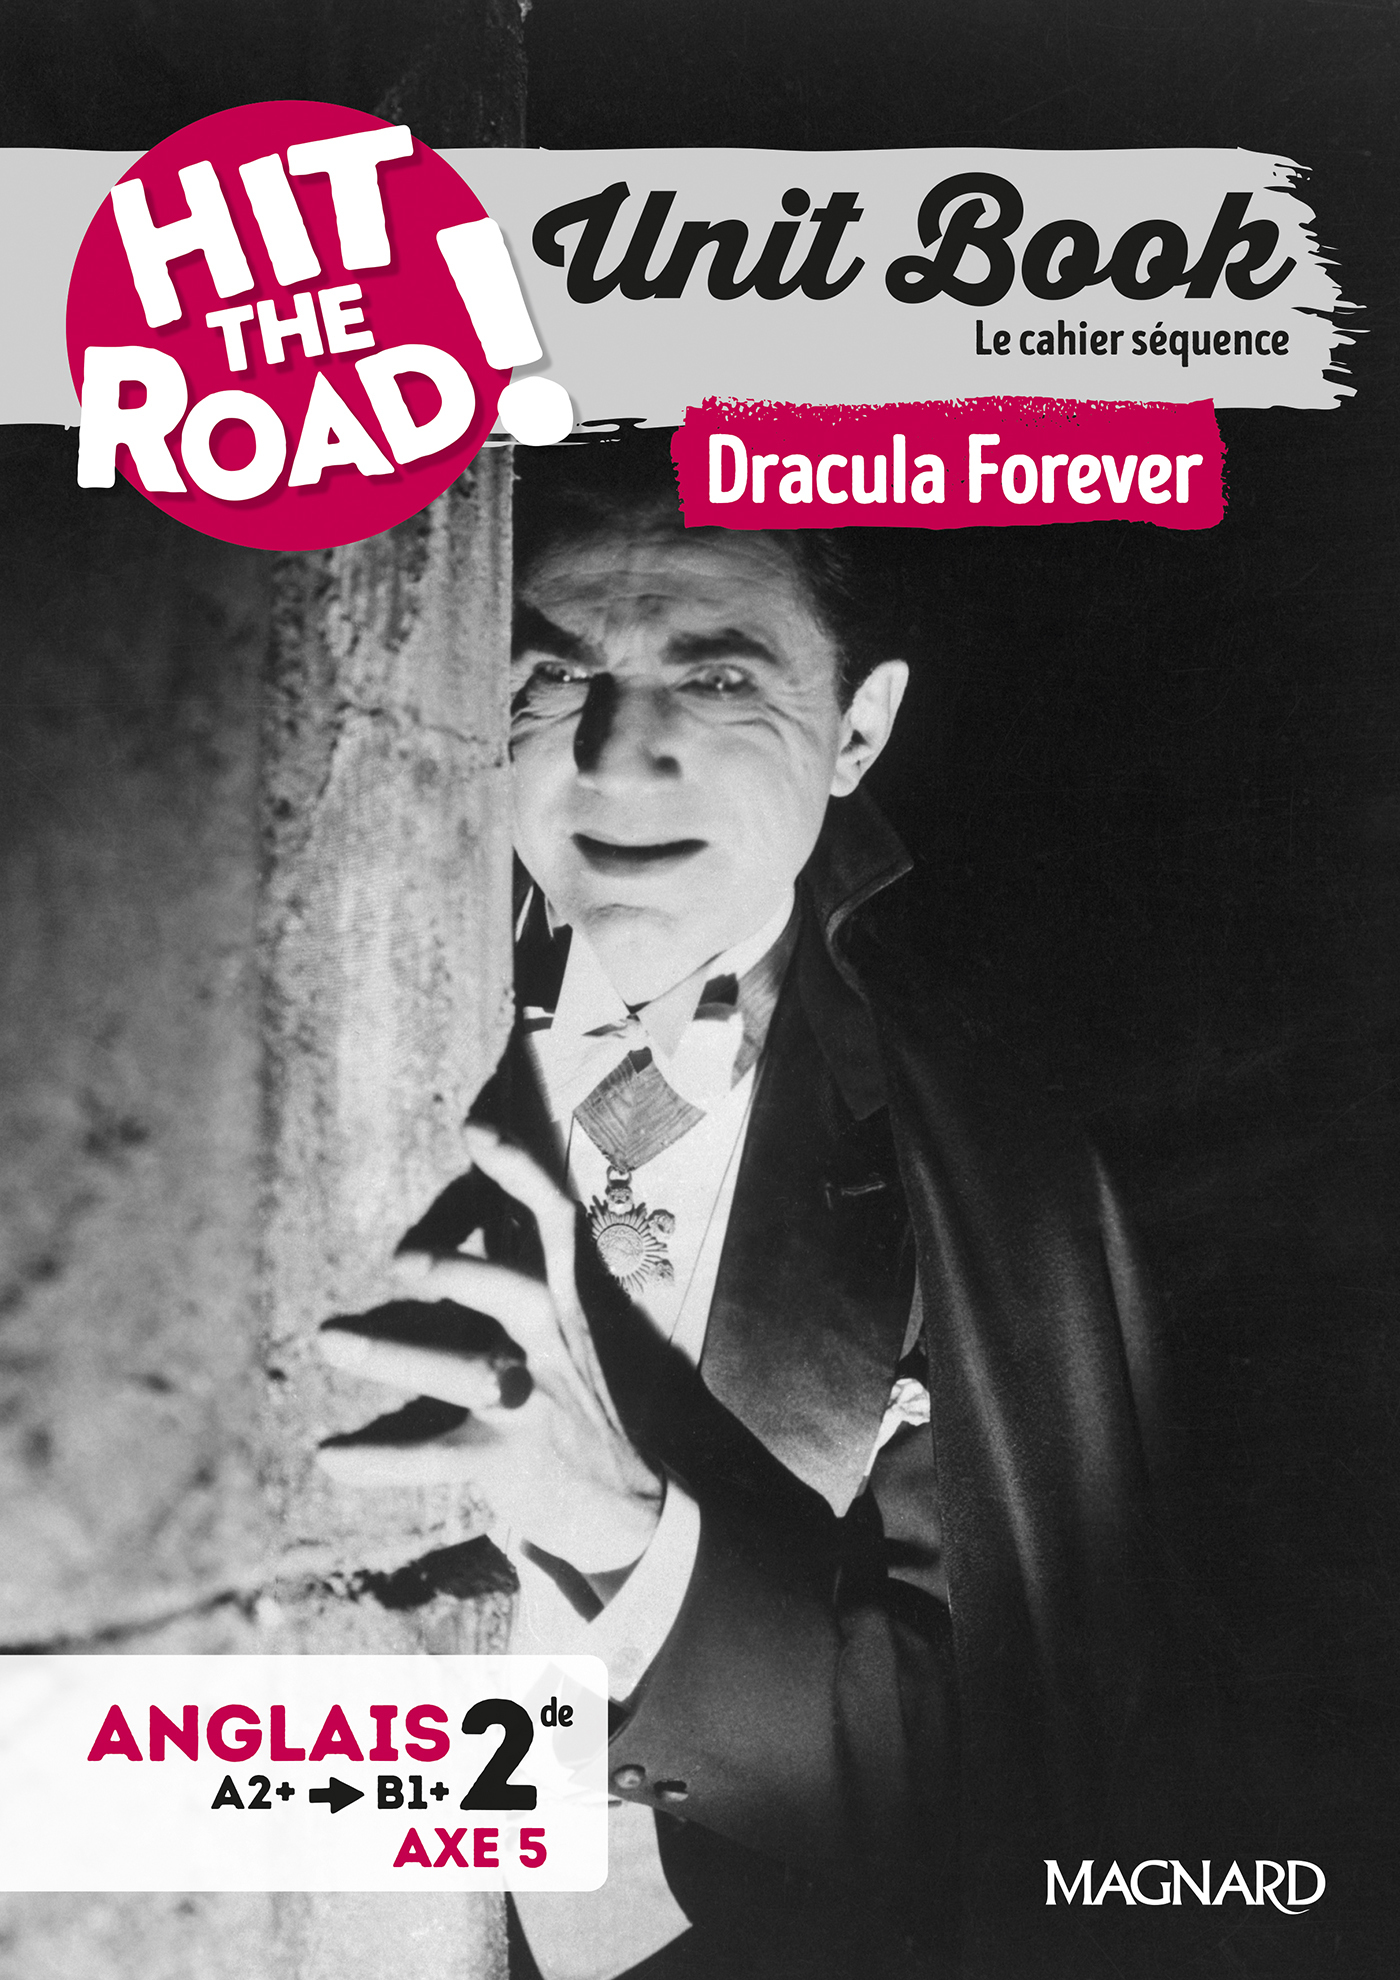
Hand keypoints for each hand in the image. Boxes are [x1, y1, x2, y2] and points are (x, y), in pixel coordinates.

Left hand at [316, 1124, 662, 1575]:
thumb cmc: (585, 1397)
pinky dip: (379, 1458)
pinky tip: (329, 1456)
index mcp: (569, 1302)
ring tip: (329, 1339)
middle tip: (400, 1263)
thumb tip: (490, 1204)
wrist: (632, 1501)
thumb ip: (535, 1272)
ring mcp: (533, 1403)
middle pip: (515, 1293)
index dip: (521, 1172)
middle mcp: (555, 1344)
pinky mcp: (509, 1460)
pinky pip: (437, 1456)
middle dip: (461, 1271)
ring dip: (392, 1356)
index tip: (475, 1128)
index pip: (557, 1223)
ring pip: (465, 1374)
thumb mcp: (576, 1326)